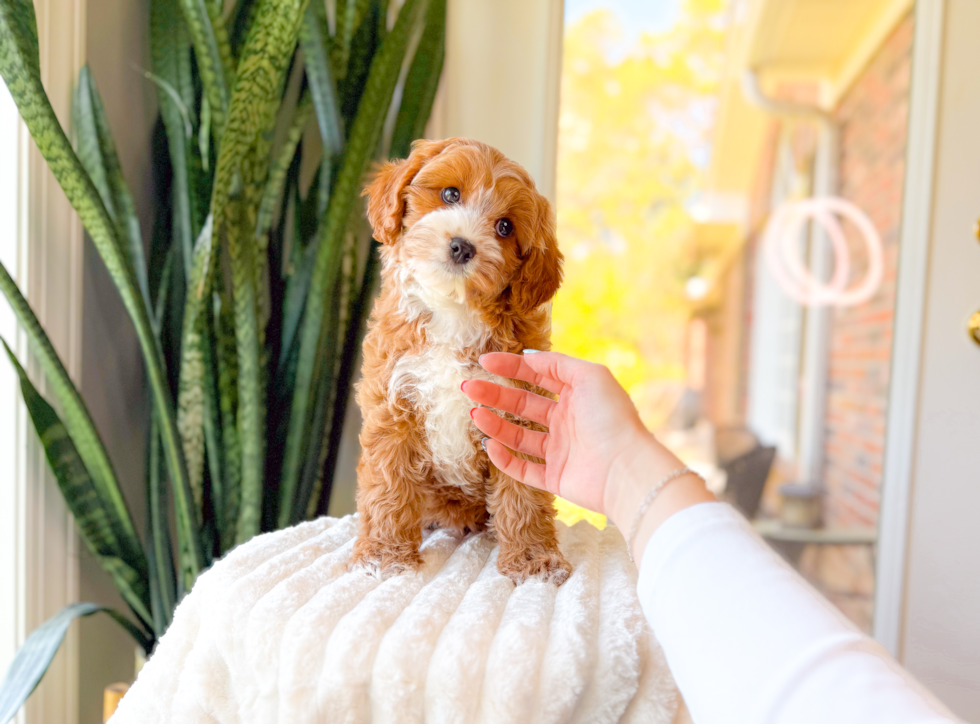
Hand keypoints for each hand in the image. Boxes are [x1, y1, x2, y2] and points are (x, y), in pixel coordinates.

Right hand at [462, 351, 684, 521]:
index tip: (485, 362)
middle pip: (523, 405)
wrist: (625, 469)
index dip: (511, 368)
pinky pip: (523, 468)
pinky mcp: (556, 478)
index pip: (538, 377)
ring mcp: (561, 451)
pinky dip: (505, 458)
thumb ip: (558, 364)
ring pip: (518, 436)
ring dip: (495, 424)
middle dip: (495, 394)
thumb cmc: (611, 418)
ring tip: (474, 413)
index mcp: (577, 396)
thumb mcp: (590, 376)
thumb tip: (529, 356)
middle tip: (469, 386)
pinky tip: (490, 444)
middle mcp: (567, 422)